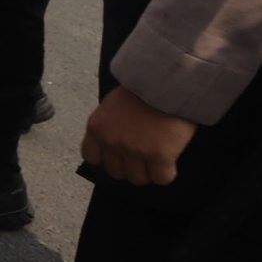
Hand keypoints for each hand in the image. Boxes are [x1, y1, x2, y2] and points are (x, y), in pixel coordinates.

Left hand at [82, 86, 197, 185]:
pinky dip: (166, 173)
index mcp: (96, 127)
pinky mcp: (159, 155)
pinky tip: (170, 162)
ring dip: (148, 172)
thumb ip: (109, 127)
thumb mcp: (112, 106)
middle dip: (129, 167)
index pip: (91, 157)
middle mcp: (111, 141)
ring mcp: (134, 150)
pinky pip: (161, 178)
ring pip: (138, 179)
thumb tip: (113, 149)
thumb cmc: (143, 91)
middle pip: (116, 172)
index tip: (119, 155)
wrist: (168, 82)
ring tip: (156, 160)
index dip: (107, 159)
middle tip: (143, 157)